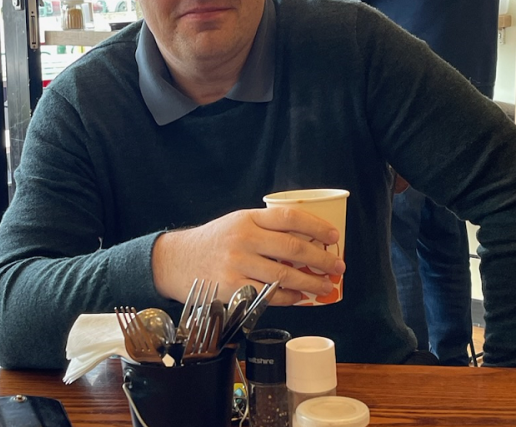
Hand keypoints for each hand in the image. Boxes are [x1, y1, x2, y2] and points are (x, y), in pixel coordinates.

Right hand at [151, 207, 345, 305]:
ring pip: (285, 276)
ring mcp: (237, 265)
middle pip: (293, 249)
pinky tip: (300, 297)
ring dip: (311, 282)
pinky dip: (289, 298)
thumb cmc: (214, 242)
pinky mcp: (233, 289)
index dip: (316, 226)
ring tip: (326, 285)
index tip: (334, 236)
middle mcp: (243, 239)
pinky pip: (270, 296)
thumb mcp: (237, 223)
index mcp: (247, 218)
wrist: (177, 261)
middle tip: (338, 266)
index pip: (289, 217)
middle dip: (322, 259)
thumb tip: (308, 239)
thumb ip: (266, 227)